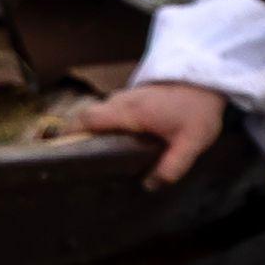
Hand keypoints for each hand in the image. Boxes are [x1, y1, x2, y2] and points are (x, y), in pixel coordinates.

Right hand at [67, 79, 230, 186]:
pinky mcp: (132, 98)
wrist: (208, 78)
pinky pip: (110, 113)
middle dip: (76, 137)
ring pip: (99, 115)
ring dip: (94, 133)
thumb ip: (172, 166)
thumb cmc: (198, 107)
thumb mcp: (192, 142)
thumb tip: (150, 186)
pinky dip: (106, 127)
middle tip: (74, 162)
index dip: (68, 133)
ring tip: (93, 158)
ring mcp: (125, 98)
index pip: (87, 119)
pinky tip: (116, 144)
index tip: (57, 151)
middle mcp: (121, 102)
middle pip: (87, 118)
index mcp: (129, 112)